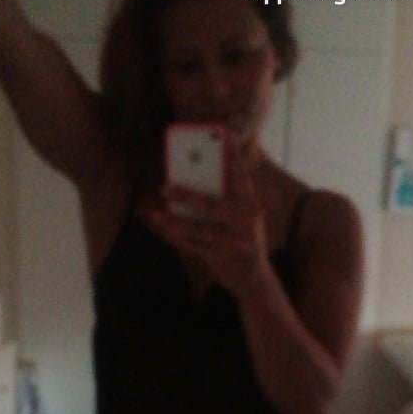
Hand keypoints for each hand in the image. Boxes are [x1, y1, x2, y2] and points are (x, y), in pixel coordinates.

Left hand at [146, 140, 269, 298]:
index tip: (223, 133)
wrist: (254, 279)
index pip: (240, 176)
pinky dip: (180, 240)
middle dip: (186, 195)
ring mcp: (236, 241)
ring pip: (200, 229)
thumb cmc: (243, 240)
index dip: (232, 155)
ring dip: (175, 222)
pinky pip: (196, 247)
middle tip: (164, 187)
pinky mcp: (224, 258)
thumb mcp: (243, 218)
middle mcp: (246, 220)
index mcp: (251, 204)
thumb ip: (228, 198)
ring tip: (157, 215)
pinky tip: (166, 233)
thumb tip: (196, 179)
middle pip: (212, 204)